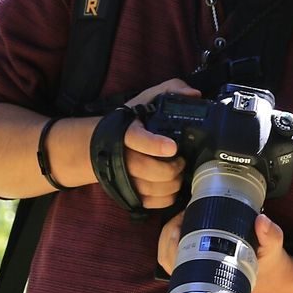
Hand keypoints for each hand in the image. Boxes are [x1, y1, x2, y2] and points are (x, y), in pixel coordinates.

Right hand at [121, 79, 199, 209]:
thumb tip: (194, 95)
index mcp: (126, 131)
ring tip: (178, 173)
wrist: (98, 145)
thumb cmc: (131, 121)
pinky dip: (167, 197)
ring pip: (155, 188)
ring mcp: (125, 179)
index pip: (137, 139)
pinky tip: (171, 186)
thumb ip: (170, 90)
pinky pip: (153, 203)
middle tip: (181, 160)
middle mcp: (122, 157)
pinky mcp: (129, 194)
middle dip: (174, 167)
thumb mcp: (145, 99)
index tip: (172, 147)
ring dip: (173, 183)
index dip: (154, 145)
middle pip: (151, 170)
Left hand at [155, 211, 292, 292]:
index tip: (180, 222)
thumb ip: (270, 235)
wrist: (274, 278)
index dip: (174, 242)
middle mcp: (203, 278)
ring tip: (181, 220)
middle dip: (169, 234)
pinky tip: (183, 228)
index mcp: (216, 277)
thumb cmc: (269, 265)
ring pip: (168, 260)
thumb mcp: (274, 249)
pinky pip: (177, 259)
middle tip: (182, 215)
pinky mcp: (200, 268)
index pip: (181, 264)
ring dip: (169, 238)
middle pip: (167, 259)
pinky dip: (174, 243)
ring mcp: (199, 275)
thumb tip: (261, 221)